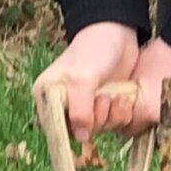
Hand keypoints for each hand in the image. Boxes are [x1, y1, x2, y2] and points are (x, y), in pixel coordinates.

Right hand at [32, 22, 140, 144]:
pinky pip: (112, 125)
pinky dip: (120, 116)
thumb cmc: (93, 50)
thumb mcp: (82, 80)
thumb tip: (81, 137)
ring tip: (114, 95)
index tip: (87, 121)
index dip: (71, 129)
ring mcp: (86, 107)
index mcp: (47, 97)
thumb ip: (79, 110)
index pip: (53, 129)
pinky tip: (123, 99)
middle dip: (95, 120)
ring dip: (110, 117)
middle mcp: (64, 105)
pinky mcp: (105, 108)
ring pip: (97, 130)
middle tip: (103, 99)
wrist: (118, 33)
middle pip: (77, 133)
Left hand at [112, 37, 170, 136]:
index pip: (131, 130)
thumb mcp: (138, 71)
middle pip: (157, 131)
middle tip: (163, 99)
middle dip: (157, 119)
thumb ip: (130, 96)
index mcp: (148, 111)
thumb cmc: (168, 51)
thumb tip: (123, 107)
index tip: (137, 113)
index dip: (133, 120)